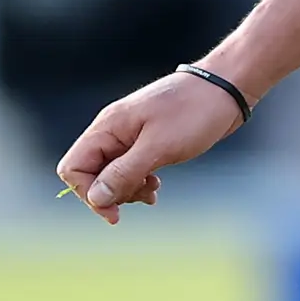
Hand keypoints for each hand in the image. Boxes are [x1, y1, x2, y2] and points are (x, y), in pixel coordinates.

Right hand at [55, 69, 248, 221]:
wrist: (226, 89)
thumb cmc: (193, 112)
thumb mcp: (158, 147)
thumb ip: (124, 172)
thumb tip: (96, 198)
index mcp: (107, 127)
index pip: (73, 167)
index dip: (88, 193)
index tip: (115, 211)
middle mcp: (113, 131)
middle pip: (91, 173)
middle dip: (112, 193)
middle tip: (143, 196)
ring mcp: (130, 136)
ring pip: (112, 173)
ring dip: (128, 189)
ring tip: (154, 191)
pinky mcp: (148, 141)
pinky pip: (131, 167)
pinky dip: (140, 180)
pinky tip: (156, 184)